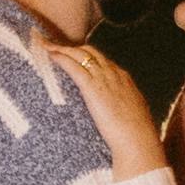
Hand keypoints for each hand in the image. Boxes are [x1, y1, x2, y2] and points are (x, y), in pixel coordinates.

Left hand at [30, 32, 166, 177]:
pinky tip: (51, 55)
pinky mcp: (93, 88)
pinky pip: (74, 68)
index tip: (74, 55)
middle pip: (90, 51)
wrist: (137, 139)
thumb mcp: (132, 113)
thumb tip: (117, 111)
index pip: (102, 59)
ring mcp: (103, 78)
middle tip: (54, 46)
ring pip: (80, 55)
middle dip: (72, 47)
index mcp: (123, 78)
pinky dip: (61, 58)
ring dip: (62, 48)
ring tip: (46, 46)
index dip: (86, 55)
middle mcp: (113, 73)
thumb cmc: (136, 133)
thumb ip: (123, 106)